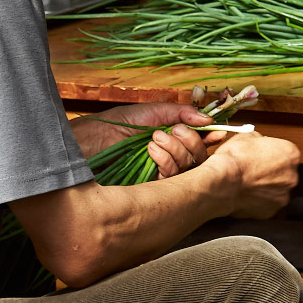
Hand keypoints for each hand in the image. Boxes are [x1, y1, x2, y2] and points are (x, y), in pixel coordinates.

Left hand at [72, 102, 226, 176]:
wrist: (87, 142)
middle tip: (174, 130)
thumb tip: (207, 118)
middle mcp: (168, 159)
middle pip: (198, 159)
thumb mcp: (149, 113)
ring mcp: (159, 175)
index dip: (209, 138)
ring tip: (154, 138)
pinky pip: (172, 179)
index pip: (198, 143)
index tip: (216, 130)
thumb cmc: (112, 126)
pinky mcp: (150, 189)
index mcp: (169, 141)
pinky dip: (166, 160)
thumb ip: (179, 113)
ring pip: (188, 169)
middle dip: (192, 141)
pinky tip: (151, 150)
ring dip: (176, 149)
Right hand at [206, 131, 299, 217]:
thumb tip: (256, 141)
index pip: (285, 152)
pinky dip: (257, 200)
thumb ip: (258, 139)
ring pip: (275, 190)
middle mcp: (291, 176)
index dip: (270, 153)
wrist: (223, 181)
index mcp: (291, 154)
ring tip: (247, 182)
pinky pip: (266, 203)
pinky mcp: (270, 211)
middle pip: (284, 172)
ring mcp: (282, 195)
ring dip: (265, 187)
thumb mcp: (246, 136)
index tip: (261, 155)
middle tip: (253, 169)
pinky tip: (245, 193)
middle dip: (270, 172)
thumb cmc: (234, 160)